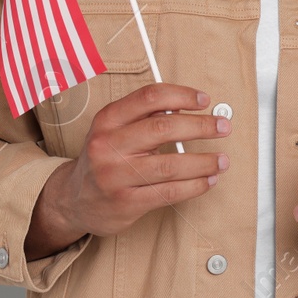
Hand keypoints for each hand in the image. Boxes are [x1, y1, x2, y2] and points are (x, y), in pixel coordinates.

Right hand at [28, 83, 230, 256]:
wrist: (74, 199)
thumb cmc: (104, 158)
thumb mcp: (113, 130)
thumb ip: (144, 116)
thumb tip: (188, 106)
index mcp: (107, 119)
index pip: (149, 98)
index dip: (182, 95)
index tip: (204, 101)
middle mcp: (108, 145)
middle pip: (163, 128)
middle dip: (200, 126)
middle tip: (222, 127)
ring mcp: (116, 176)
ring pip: (171, 165)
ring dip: (204, 161)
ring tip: (222, 160)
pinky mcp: (126, 202)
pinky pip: (169, 192)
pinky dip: (194, 186)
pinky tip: (208, 180)